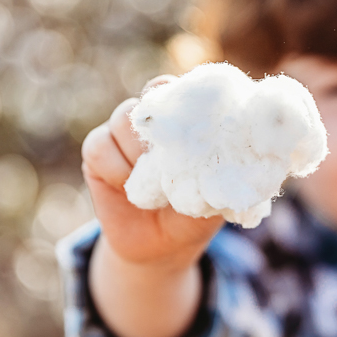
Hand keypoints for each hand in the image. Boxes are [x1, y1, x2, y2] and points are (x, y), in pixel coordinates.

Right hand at [81, 76, 225, 271]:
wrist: (162, 246)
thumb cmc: (194, 212)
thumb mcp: (215, 193)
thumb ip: (222, 171)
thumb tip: (239, 156)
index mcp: (185, 122)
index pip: (183, 90)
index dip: (186, 96)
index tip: (195, 121)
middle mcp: (153, 121)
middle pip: (152, 96)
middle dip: (162, 124)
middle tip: (170, 155)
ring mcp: (121, 134)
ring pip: (123, 118)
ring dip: (138, 151)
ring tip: (151, 179)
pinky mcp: (97, 152)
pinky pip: (99, 146)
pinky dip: (115, 167)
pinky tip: (128, 187)